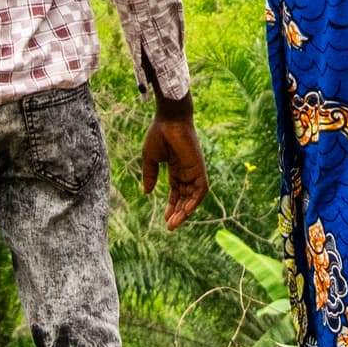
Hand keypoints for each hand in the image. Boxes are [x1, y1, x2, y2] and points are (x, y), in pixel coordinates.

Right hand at [134, 105, 206, 231]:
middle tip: (170, 227)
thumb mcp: (150, 159)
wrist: (169, 119)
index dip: (172, 206)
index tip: (165, 219)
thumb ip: (150, 176)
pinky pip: (201, 189)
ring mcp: (194, 170)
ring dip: (185, 211)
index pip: (176, 192)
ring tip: (174, 224)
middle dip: (178, 213)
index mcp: (176, 168)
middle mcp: (187, 171)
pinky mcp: (199, 168)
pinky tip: (186, 212)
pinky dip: (195, 201)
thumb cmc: (159, 134)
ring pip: (193, 197)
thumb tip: (146, 193)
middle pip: (185, 197)